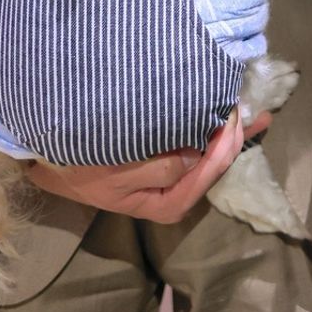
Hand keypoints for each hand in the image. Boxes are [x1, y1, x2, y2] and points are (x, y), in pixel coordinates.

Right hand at [26, 109, 268, 223]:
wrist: (52, 162)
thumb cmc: (83, 165)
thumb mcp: (117, 169)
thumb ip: (160, 166)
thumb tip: (196, 155)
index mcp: (167, 202)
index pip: (209, 171)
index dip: (226, 144)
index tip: (234, 114)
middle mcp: (175, 194)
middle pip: (216, 165)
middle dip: (237, 137)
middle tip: (258, 109)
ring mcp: (171, 179)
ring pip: (210, 154)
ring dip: (230, 132)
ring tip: (254, 110)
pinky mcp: (165, 163)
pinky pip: (197, 145)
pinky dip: (213, 129)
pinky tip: (225, 112)